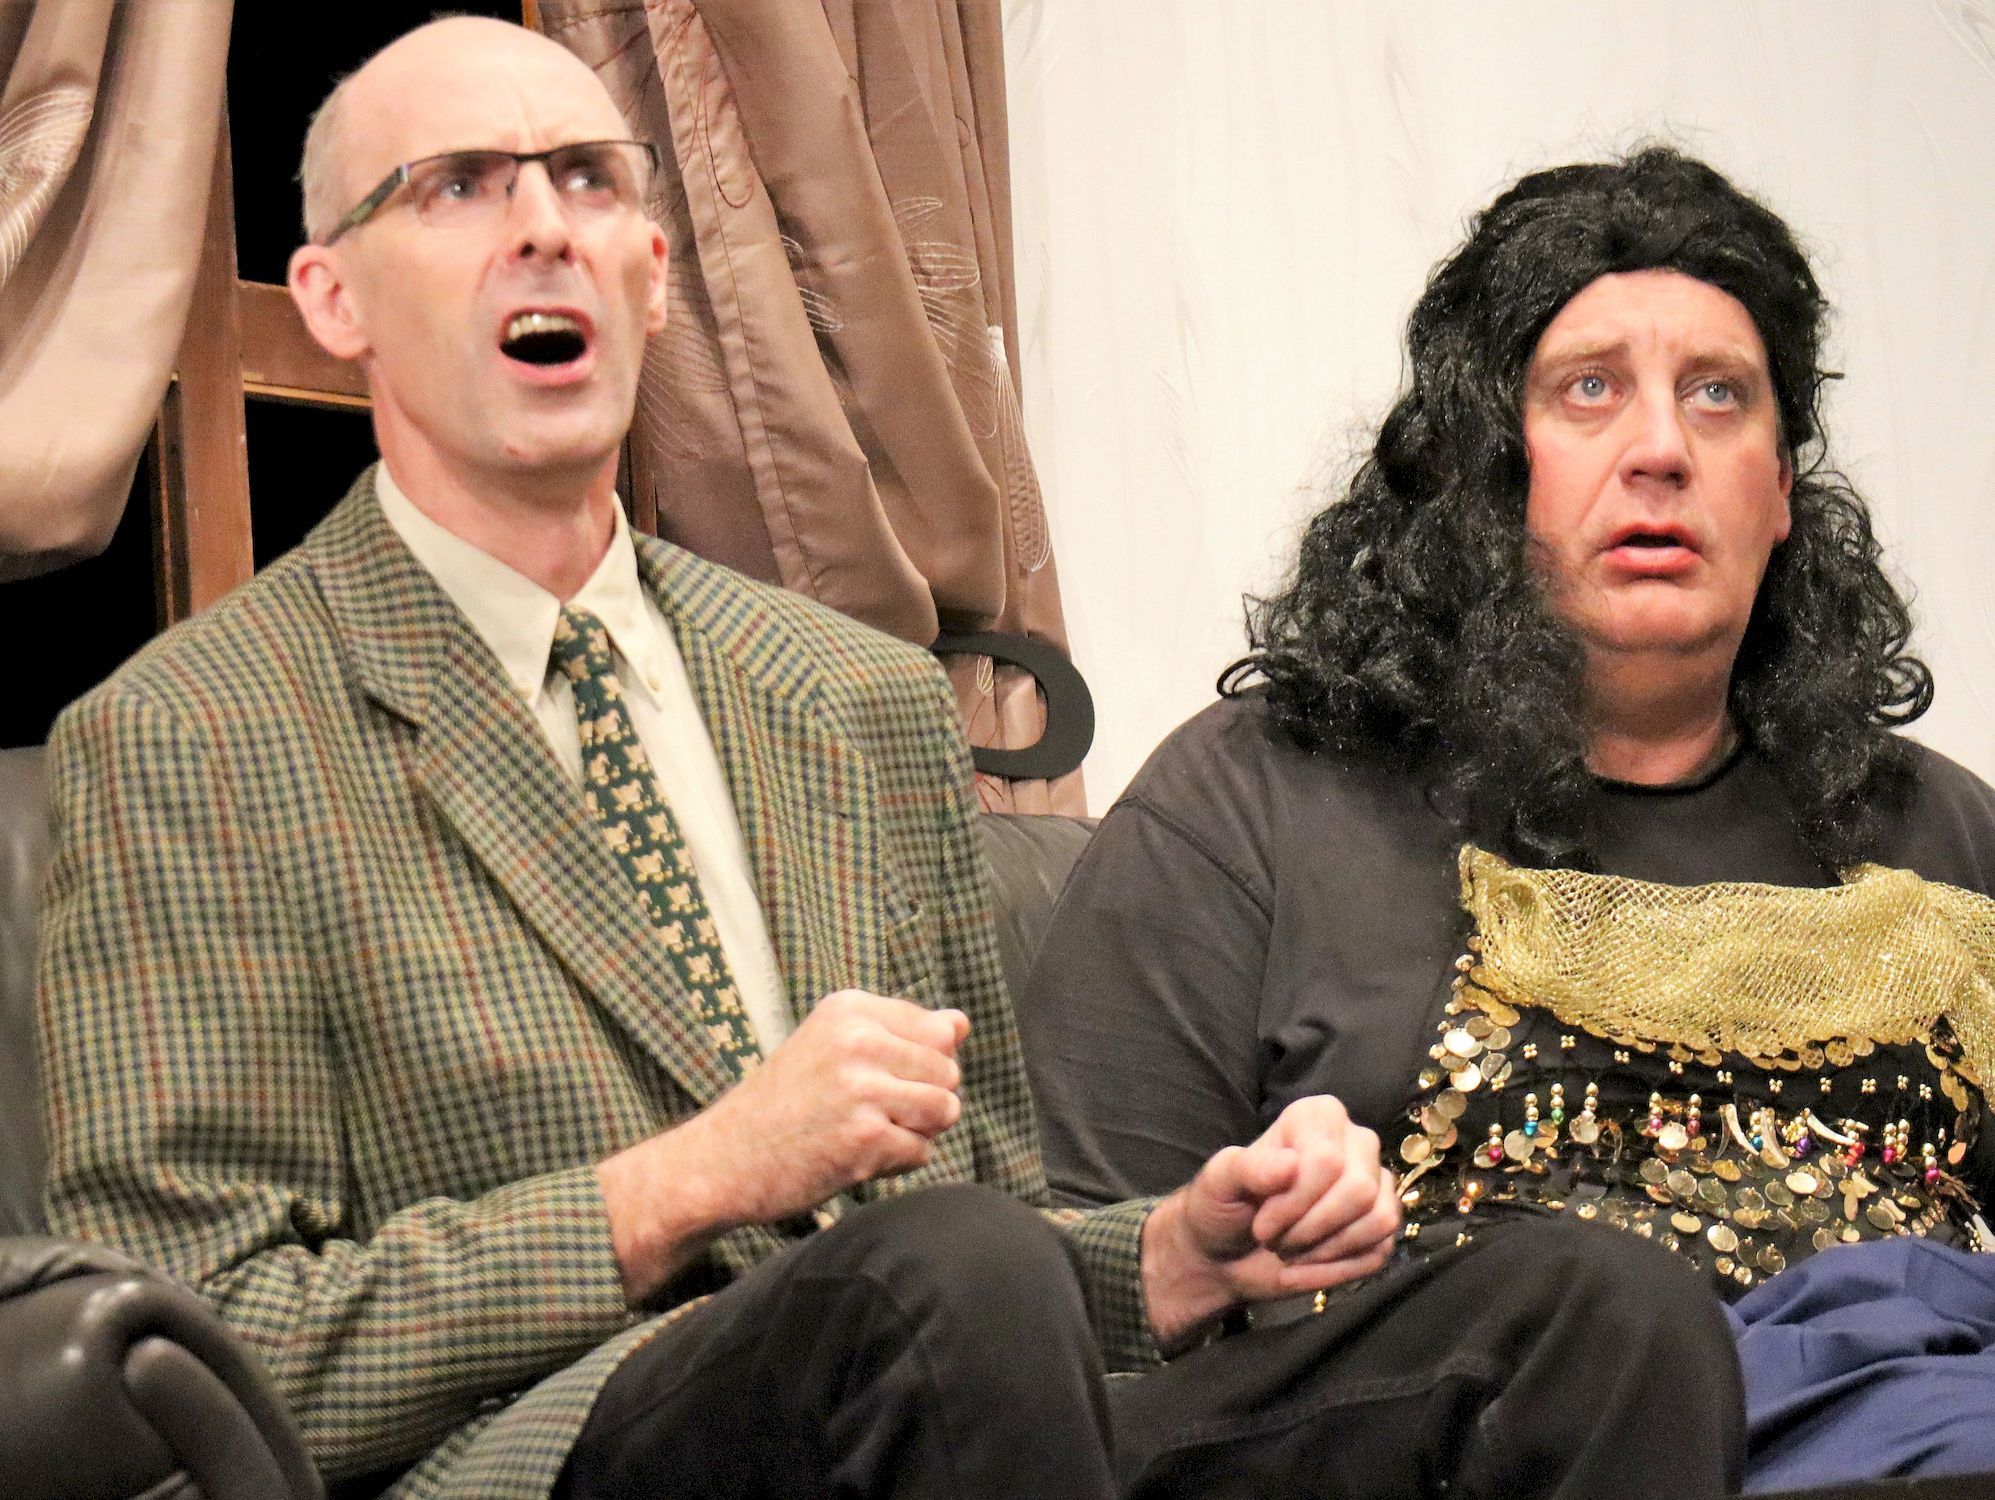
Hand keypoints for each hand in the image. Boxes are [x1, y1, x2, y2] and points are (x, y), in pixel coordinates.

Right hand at [597, 990, 968, 1300]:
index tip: (872, 1077)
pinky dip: (895, 1164)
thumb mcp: (833, 1047)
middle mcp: (859, 1040)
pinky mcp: (866, 1140)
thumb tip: (962, 1022)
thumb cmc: (782, 1103)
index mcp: (850, 1008)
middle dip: (923, 1099)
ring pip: (944, 1110)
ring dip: (917, 1132)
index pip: (939, 1028)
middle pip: (948, 1070)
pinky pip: (922, 1152)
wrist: (722, 1159)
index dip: (919, 1063)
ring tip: (869, 1133)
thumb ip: (902, 1032)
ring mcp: (863, 1090)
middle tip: (869, 1113)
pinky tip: (854, 1158)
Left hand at [1140, 1095, 1399, 1351]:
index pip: (1327, 1160)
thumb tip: (1290, 1165)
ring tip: (1289, 1250)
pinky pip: (1380, 1252)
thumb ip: (1250, 1168)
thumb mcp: (1219, 1182)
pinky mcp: (1379, 1228)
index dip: (1295, 1201)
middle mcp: (1355, 1143)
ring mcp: (1375, 1184)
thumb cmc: (1222, 1205)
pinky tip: (1302, 1270)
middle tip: (1274, 1238)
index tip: (1262, 1221)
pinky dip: (1335, 1272)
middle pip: (1359, 1190)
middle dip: (1310, 1229)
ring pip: (1379, 1220)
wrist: (1224, 1252)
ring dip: (1325, 1251)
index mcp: (1318, 1117)